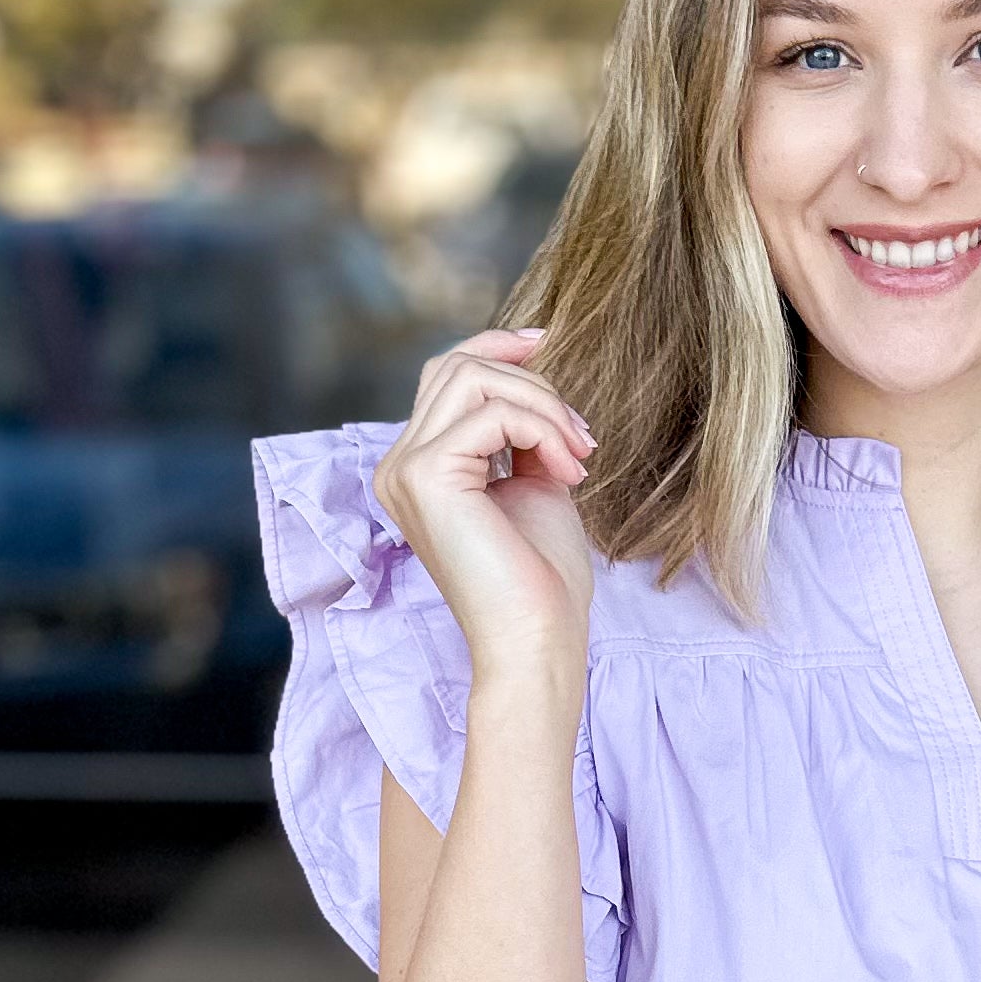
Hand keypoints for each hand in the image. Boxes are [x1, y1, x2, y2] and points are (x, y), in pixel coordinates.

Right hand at [372, 328, 596, 682]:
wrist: (537, 640)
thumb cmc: (541, 578)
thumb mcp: (534, 482)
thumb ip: (522, 431)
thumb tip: (533, 375)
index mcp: (419, 468)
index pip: (447, 376)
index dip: (496, 346)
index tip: (547, 341)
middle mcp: (398, 465)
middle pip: (458, 366)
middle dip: (533, 384)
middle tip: (582, 438)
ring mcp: (405, 470)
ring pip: (473, 378)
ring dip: (543, 406)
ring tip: (579, 456)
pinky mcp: (426, 476)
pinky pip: (493, 413)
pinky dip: (543, 430)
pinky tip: (568, 473)